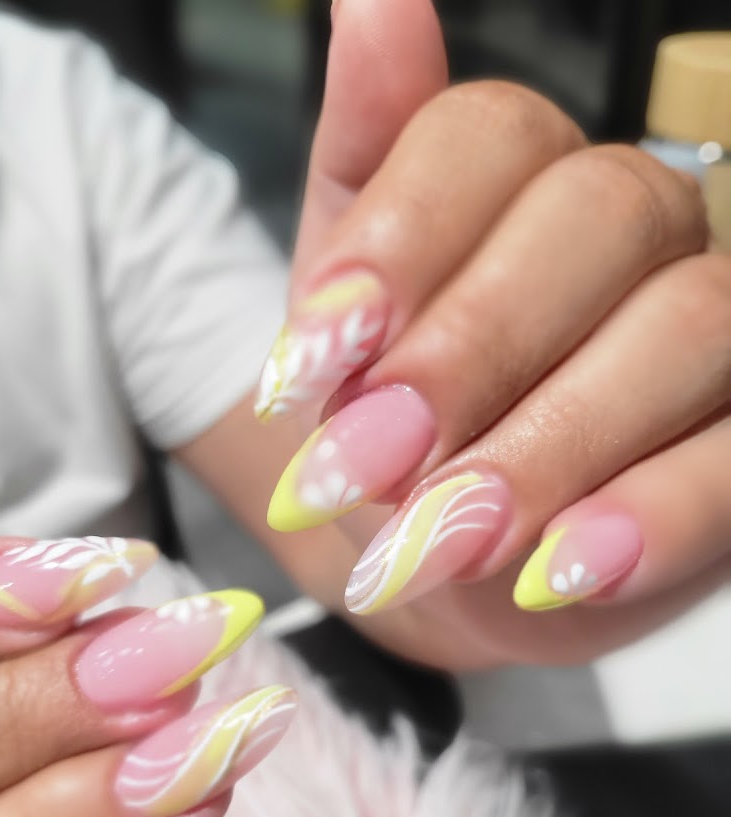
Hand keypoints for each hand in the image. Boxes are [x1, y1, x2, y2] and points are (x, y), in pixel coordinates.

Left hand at [253, 0, 729, 669]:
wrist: (431, 554)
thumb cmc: (384, 424)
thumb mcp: (341, 316)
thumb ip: (360, 175)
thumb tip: (373, 1)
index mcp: (526, 178)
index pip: (491, 137)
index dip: (401, 240)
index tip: (313, 359)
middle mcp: (640, 228)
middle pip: (597, 217)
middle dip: (471, 351)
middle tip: (367, 465)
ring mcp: (712, 327)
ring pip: (688, 326)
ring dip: (553, 444)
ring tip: (446, 541)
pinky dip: (652, 516)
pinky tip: (563, 572)